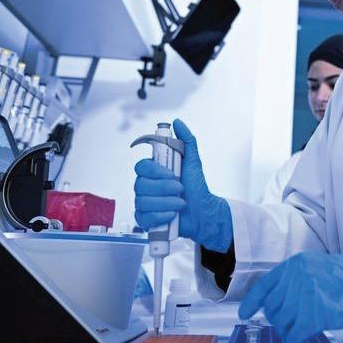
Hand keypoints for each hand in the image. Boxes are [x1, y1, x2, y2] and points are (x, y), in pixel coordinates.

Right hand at [134, 118, 232, 251]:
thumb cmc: (196, 188)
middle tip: (180, 188)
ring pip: (143, 201)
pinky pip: (144, 218)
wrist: (203, 212)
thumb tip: (178, 122)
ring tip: (181, 203)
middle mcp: (146, 186)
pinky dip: (160, 216)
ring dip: (166, 202)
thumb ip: (186, 141)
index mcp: (154, 171)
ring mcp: (144, 203)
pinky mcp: (145, 219)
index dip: (154, 170)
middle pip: (140, 184)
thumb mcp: (193, 162)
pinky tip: (172, 214)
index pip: (141, 166)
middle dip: (163, 188)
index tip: (172, 173)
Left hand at [238, 252, 342, 342]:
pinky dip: (294, 341)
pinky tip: (299, 341)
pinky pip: (293, 335)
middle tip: (291, 323)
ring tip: (300, 330)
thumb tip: (281, 298)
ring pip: (281, 323)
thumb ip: (298, 277)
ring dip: (288, 330)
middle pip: (273, 308)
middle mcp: (296, 277)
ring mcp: (304, 296)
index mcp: (296, 263)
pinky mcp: (314, 315)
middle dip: (279, 319)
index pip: (265, 285)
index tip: (245, 313)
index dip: (252, 301)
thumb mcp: (319, 265)